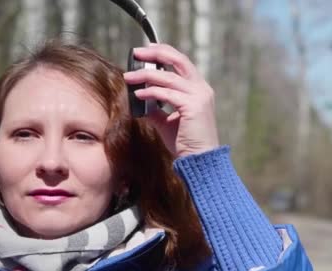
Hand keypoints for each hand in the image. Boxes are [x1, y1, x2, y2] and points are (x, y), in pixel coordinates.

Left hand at [123, 43, 218, 157]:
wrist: (200, 159)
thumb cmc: (186, 142)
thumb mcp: (168, 121)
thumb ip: (156, 108)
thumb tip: (139, 99)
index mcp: (199, 89)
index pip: (182, 62)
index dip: (164, 53)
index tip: (147, 50)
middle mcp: (202, 89)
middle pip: (178, 60)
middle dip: (156, 53)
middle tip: (137, 52)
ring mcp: (199, 97)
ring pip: (168, 77)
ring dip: (145, 75)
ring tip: (129, 77)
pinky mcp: (193, 107)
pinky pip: (167, 94)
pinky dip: (150, 92)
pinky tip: (138, 94)